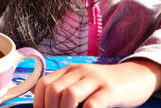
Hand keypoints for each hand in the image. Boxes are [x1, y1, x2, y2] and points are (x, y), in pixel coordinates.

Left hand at [33, 60, 160, 107]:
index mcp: (69, 70)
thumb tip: (45, 105)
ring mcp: (95, 79)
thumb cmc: (105, 85)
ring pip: (69, 94)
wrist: (136, 76)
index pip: (44, 83)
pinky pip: (93, 104)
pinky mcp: (110, 90)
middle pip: (53, 89)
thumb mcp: (82, 82)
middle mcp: (79, 71)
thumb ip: (66, 89)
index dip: (38, 101)